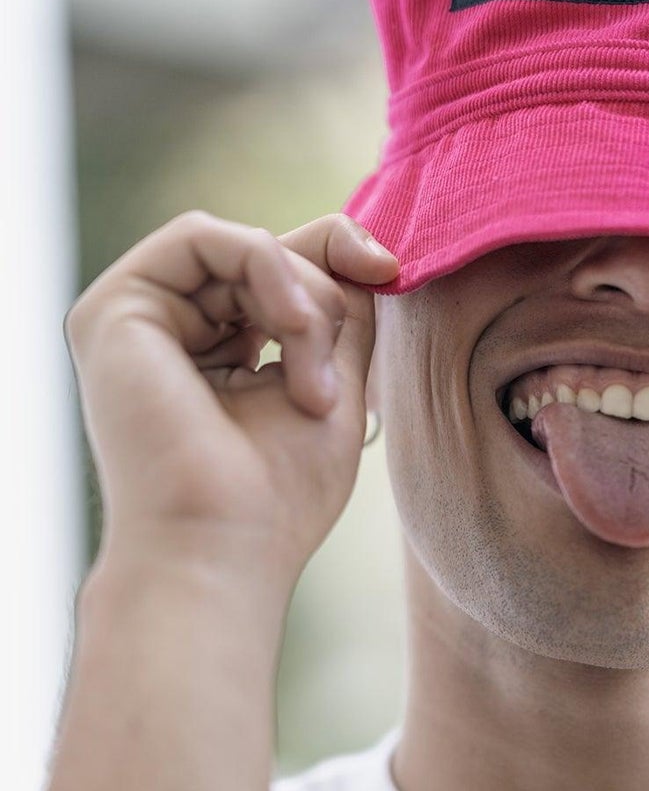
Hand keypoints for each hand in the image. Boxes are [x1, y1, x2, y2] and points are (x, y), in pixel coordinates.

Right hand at [65, 210, 397, 600]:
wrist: (222, 553)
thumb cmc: (278, 499)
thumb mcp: (334, 386)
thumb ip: (341, 314)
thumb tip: (362, 252)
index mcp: (213, 354)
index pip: (278, 274)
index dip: (338, 256)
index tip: (393, 272)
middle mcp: (169, 333)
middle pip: (263, 252)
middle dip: (325, 292)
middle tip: (340, 377)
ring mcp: (136, 320)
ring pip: (242, 247)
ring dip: (303, 303)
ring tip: (315, 386)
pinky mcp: (114, 308)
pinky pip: (205, 237)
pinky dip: (269, 272)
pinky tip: (296, 332)